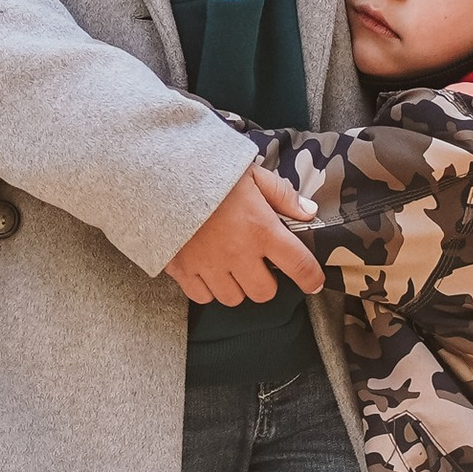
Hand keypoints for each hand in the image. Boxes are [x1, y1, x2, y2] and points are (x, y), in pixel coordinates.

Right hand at [164, 161, 321, 308]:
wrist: (160, 175)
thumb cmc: (211, 173)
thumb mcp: (252, 175)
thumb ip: (282, 195)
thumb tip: (309, 212)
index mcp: (262, 229)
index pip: (298, 265)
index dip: (311, 278)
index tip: (312, 281)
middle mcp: (238, 254)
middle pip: (264, 292)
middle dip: (265, 281)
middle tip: (258, 264)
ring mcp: (209, 265)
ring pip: (234, 298)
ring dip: (237, 286)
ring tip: (231, 267)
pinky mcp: (183, 269)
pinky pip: (202, 296)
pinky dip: (208, 288)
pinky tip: (208, 269)